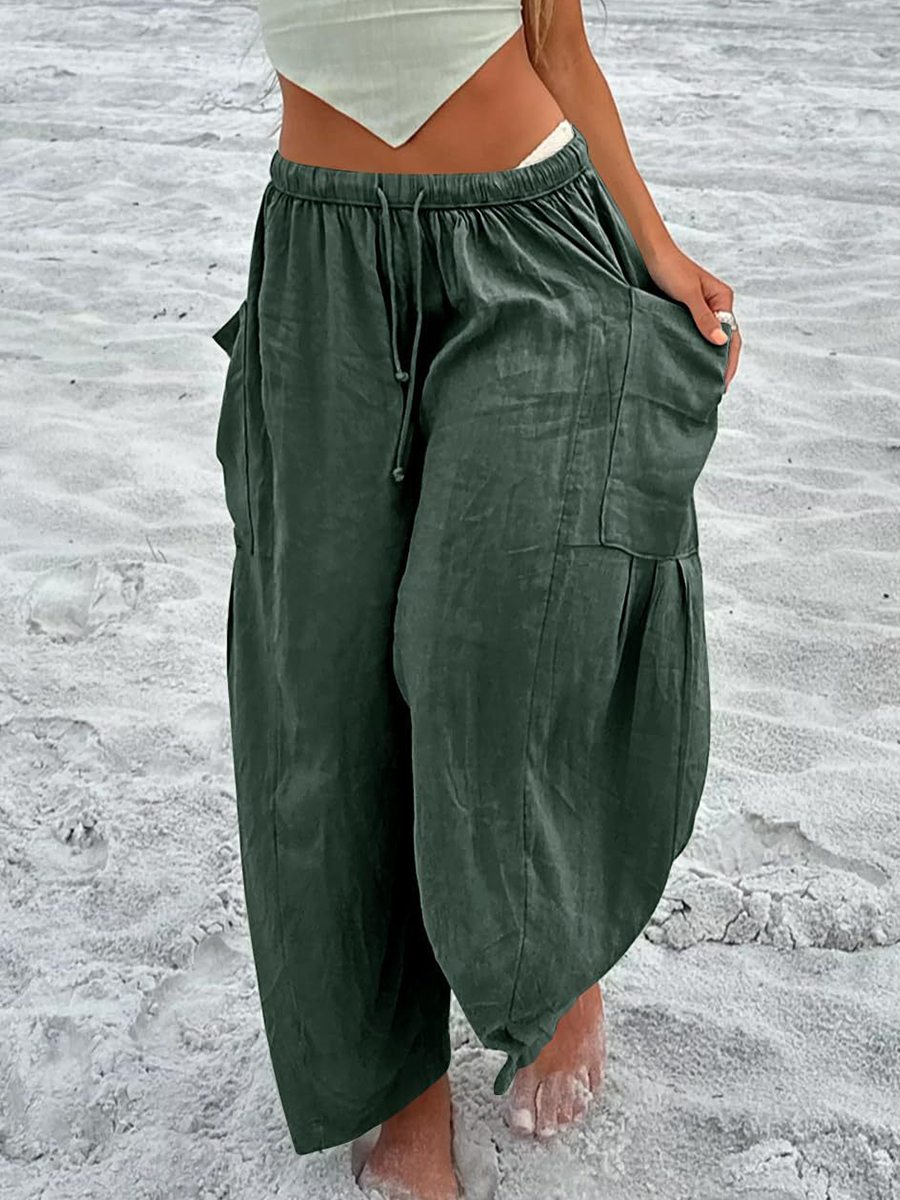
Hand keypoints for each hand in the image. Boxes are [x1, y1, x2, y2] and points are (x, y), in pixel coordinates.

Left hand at [643, 240, 741, 391]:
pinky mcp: (688, 310)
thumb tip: (722, 342)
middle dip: (722, 364)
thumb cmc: (670, 269)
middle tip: (714, 390)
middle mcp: (717, 304)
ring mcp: (703, 307)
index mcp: (723, 299)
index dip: (729, 362)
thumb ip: (704, 318)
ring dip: (710, 358)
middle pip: (725, 339)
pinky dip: (697, 348)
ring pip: (711, 337)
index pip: (733, 336)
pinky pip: (697, 333)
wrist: (652, 253)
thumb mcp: (688, 295)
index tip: (722, 384)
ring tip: (704, 382)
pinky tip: (691, 362)